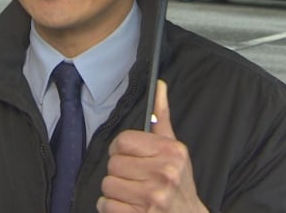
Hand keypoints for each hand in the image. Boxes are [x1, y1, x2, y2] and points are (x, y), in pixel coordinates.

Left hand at [96, 80, 207, 212]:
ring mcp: (153, 198)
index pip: (122, 141)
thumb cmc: (179, 183)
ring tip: (132, 193)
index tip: (128, 156)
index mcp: (171, 153)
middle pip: (113, 164)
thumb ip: (162, 118)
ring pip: (107, 185)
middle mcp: (164, 174)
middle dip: (120, 172)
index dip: (120, 150)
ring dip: (115, 191)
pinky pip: (105, 205)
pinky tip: (128, 206)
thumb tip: (159, 85)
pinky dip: (112, 207)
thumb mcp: (175, 150)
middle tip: (135, 179)